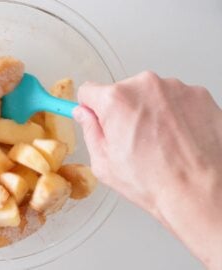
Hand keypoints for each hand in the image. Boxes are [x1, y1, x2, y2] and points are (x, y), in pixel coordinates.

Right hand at [74, 71, 221, 268]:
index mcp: (116, 100)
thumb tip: (84, 115)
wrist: (200, 192)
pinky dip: (174, 114)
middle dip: (123, 111)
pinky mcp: (199, 95)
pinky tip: (177, 138)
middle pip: (122, 92)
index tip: (95, 116)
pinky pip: (176, 99)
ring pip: (150, 95)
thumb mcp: (104, 163)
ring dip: (150, 111)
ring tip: (159, 142)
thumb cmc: (155, 182)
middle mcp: (145, 86)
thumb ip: (89, 131)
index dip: (90, 108)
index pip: (89, 90)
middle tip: (132, 140)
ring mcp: (175, 88)